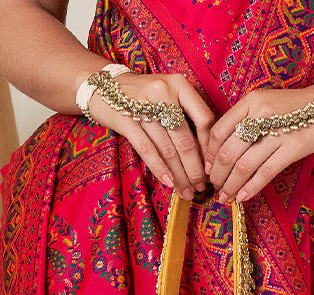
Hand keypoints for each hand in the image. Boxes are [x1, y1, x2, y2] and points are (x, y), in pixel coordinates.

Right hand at [89, 71, 214, 198]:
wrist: (103, 86)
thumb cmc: (143, 96)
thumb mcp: (169, 95)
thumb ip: (187, 114)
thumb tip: (206, 155)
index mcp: (179, 84)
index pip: (204, 119)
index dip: (209, 148)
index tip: (211, 167)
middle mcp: (163, 92)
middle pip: (185, 140)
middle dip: (194, 169)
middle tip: (200, 187)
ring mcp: (143, 106)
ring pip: (168, 149)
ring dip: (179, 175)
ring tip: (186, 191)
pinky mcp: (126, 119)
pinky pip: (147, 150)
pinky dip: (159, 168)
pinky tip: (169, 183)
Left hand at [206, 84, 313, 202]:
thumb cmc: (300, 109)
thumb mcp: (269, 106)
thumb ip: (248, 122)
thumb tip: (225, 151)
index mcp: (252, 101)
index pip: (219, 130)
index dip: (210, 154)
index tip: (208, 169)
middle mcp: (261, 113)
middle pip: (228, 151)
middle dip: (217, 175)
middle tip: (214, 188)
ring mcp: (277, 130)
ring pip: (244, 165)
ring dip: (231, 185)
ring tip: (225, 197)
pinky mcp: (293, 147)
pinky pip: (265, 172)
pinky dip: (251, 187)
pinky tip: (243, 197)